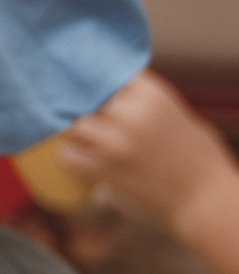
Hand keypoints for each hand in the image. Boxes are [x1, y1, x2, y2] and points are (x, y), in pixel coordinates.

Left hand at [61, 74, 238, 264]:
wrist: (205, 198)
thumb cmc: (195, 157)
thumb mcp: (173, 114)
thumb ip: (142, 102)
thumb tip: (109, 94)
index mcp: (152, 95)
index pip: (105, 75)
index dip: (96, 86)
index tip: (92, 94)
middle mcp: (133, 114)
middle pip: (85, 99)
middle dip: (82, 109)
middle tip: (86, 121)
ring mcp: (118, 142)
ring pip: (72, 126)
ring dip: (75, 135)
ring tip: (84, 142)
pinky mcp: (107, 170)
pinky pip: (68, 156)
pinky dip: (70, 158)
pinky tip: (81, 161)